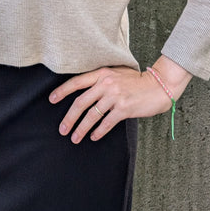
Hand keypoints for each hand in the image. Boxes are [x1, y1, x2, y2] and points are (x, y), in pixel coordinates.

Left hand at [49, 64, 177, 143]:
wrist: (158, 86)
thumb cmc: (136, 81)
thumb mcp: (116, 73)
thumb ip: (101, 80)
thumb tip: (84, 91)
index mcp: (102, 73)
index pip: (77, 82)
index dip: (62, 91)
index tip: (52, 99)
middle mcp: (106, 83)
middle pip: (81, 102)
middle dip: (69, 117)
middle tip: (62, 129)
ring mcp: (114, 96)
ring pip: (92, 115)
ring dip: (81, 128)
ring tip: (75, 137)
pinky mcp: (123, 108)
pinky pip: (106, 123)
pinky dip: (98, 131)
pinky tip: (93, 137)